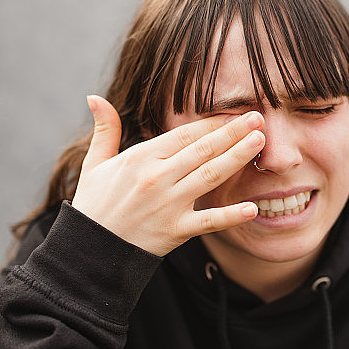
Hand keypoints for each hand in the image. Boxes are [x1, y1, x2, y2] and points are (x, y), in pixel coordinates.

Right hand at [71, 95, 264, 256]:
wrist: (89, 251)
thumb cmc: (95, 205)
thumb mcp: (95, 164)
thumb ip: (104, 129)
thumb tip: (93, 97)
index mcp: (141, 157)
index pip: (185, 134)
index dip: (212, 122)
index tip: (235, 112)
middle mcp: (157, 177)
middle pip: (203, 150)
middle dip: (233, 132)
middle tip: (259, 118)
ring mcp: (168, 204)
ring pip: (210, 175)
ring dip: (237, 157)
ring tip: (259, 142)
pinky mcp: (175, 230)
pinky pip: (208, 221)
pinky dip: (230, 216)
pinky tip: (252, 208)